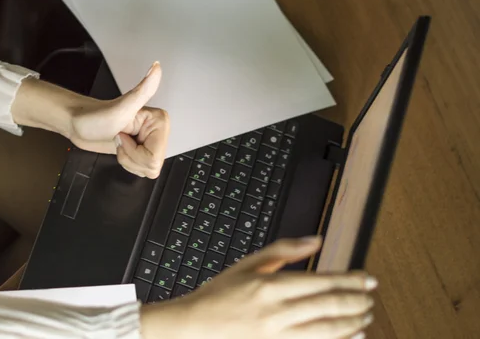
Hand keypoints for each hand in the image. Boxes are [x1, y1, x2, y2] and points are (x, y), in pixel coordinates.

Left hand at [70, 62, 168, 177]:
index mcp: (160, 121)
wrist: (78, 124)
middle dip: (131, 158)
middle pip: (152, 164)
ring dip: (129, 161)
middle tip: (119, 139)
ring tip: (119, 143)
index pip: (155, 156)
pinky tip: (121, 149)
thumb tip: (156, 67)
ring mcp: (150, 141)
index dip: (135, 152)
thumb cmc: (93, 116)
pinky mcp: (141, 150)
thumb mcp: (120, 108)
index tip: (123, 134)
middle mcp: (158, 131)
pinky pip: (142, 170)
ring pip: (148, 169)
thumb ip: (142, 89)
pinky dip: (129, 164)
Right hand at [140, 237, 376, 338]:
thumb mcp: (249, 263)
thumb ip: (284, 250)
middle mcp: (276, 311)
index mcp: (270, 285)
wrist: (198, 325)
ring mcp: (277, 334)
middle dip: (357, 300)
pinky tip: (351, 335)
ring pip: (327, 328)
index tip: (366, 278)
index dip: (350, 280)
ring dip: (352, 321)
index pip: (321, 280)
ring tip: (367, 314)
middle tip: (371, 296)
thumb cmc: (220, 294)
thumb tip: (315, 240)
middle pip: (329, 305)